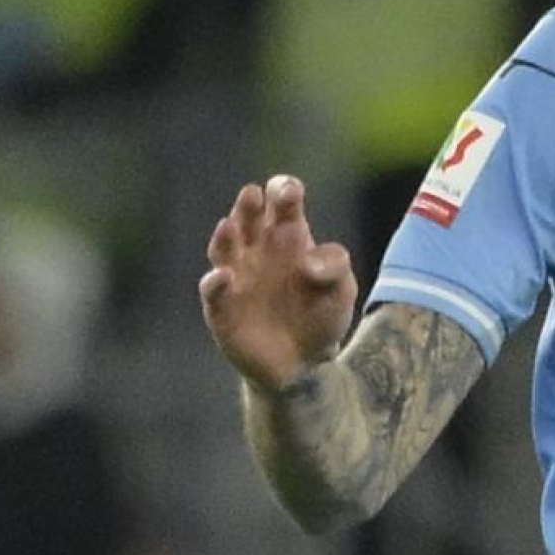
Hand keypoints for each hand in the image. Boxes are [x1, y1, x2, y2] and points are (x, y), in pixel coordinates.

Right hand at [199, 175, 358, 391]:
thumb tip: (307, 261)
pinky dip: (213, 282)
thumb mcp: (342, 288)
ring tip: (230, 225)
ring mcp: (237, 276)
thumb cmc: (323, 314)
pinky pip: (212, 290)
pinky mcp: (221, 306)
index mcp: (290, 234)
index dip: (283, 191)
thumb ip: (334, 265)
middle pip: (249, 217)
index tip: (288, 193)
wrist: (307, 364)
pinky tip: (222, 276)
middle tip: (253, 195)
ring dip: (225, 236)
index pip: (283, 202)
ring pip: (224, 247)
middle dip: (249, 205)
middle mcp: (258, 249)